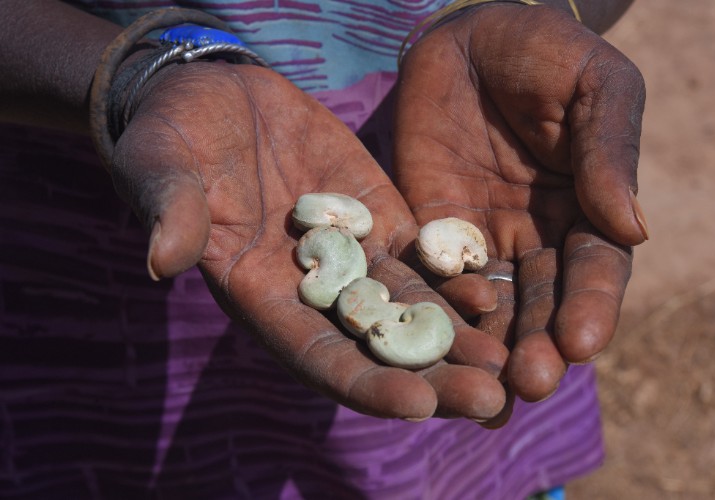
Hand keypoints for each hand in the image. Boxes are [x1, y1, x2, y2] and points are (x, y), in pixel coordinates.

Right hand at [109, 61, 508, 421]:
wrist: (215, 97)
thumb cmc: (174, 137)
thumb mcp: (163, 169)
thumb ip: (173, 213)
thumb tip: (163, 259)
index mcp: (261, 297)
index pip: (316, 357)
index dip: (365, 383)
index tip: (418, 405)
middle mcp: (313, 290)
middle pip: (378, 348)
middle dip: (433, 376)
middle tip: (489, 400)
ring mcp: (352, 254)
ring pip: (411, 309)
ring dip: (460, 337)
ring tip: (511, 360)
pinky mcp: (377, 216)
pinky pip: (421, 254)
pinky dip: (455, 276)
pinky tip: (499, 291)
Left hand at [394, 4, 646, 401]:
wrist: (467, 37)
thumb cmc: (543, 51)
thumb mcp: (593, 86)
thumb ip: (609, 152)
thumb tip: (635, 229)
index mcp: (589, 208)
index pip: (595, 268)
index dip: (591, 305)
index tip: (581, 343)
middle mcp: (540, 237)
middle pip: (544, 303)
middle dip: (538, 346)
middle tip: (528, 385)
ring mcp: (484, 240)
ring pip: (493, 308)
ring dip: (491, 352)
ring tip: (485, 397)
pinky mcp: (432, 234)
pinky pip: (434, 280)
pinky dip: (437, 317)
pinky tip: (431, 356)